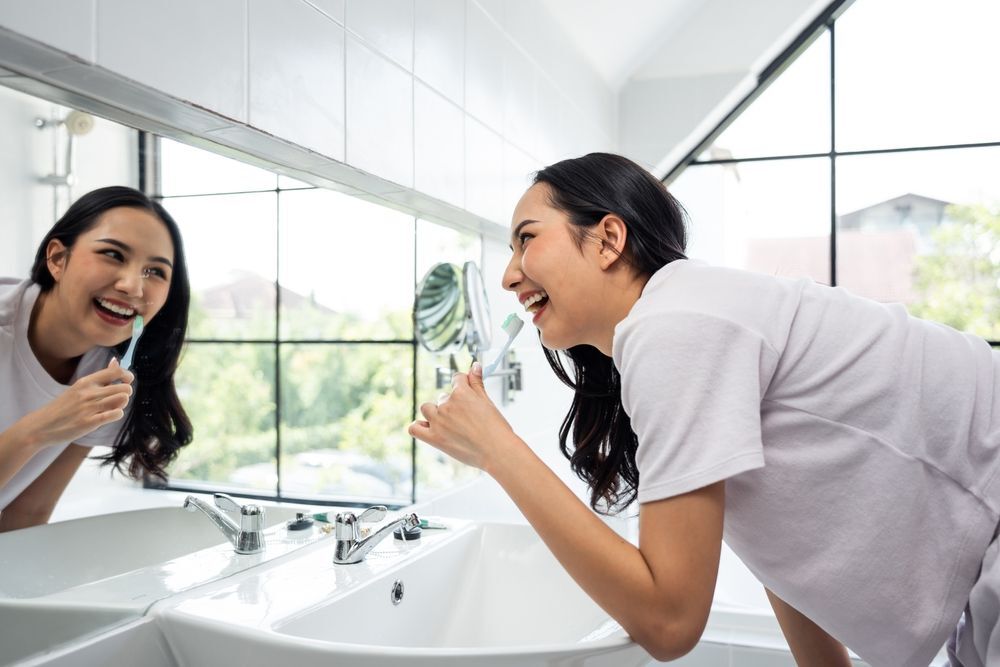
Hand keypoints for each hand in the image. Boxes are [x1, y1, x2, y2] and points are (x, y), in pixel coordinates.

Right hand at [13, 358, 133, 450]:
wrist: (41, 425)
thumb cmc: (63, 406)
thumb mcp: (79, 387)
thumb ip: (101, 376)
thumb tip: (116, 361)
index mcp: (86, 382)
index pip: (116, 371)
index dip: (127, 376)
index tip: (126, 382)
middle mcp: (88, 392)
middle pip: (124, 387)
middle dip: (126, 393)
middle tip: (118, 399)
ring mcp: (89, 407)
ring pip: (122, 399)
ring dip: (122, 404)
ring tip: (113, 407)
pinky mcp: (88, 422)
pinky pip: (115, 414)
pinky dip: (117, 414)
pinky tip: (110, 415)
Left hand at [408, 362, 515, 470]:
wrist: (496, 451)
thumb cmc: (495, 429)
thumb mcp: (487, 401)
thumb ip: (477, 382)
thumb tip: (475, 367)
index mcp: (461, 393)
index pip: (456, 379)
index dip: (462, 385)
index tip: (465, 392)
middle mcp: (447, 405)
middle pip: (443, 397)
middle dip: (452, 405)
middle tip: (464, 418)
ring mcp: (438, 421)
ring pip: (427, 408)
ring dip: (434, 413)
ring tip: (448, 423)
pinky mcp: (433, 437)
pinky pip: (415, 428)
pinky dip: (419, 426)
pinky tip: (428, 428)